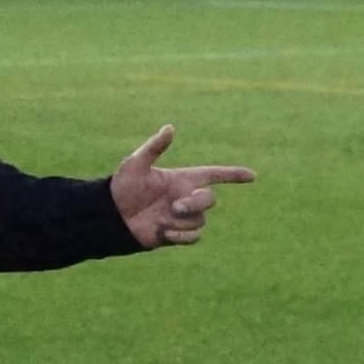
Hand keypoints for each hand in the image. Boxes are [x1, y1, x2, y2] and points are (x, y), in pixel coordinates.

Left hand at [112, 124, 259, 247]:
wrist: (111, 216)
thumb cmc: (122, 187)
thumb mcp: (136, 164)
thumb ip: (155, 147)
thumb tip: (170, 127)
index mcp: (182, 179)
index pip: (214, 174)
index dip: (234, 174)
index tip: (252, 175)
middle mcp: (186, 197)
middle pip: (210, 199)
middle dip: (197, 202)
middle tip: (175, 206)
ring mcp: (182, 217)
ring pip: (200, 220)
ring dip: (182, 221)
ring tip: (161, 221)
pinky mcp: (177, 234)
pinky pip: (194, 236)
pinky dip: (181, 235)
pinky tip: (163, 233)